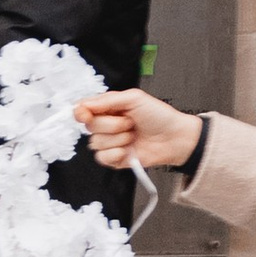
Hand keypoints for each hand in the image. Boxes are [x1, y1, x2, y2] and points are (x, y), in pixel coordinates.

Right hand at [73, 87, 203, 171]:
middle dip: (111, 125)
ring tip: (133, 136)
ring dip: (117, 140)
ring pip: (96, 143)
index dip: (81, 113)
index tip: (86, 114)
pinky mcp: (115, 159)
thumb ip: (107, 100)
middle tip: (129, 123)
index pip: (83, 109)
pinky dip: (116, 154)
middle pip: (90, 127)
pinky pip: (102, 158)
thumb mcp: (134, 98)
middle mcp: (107, 125)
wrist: (174, 138)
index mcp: (108, 108)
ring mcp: (111, 142)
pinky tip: (128, 150)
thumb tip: (84, 105)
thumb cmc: (159, 116)